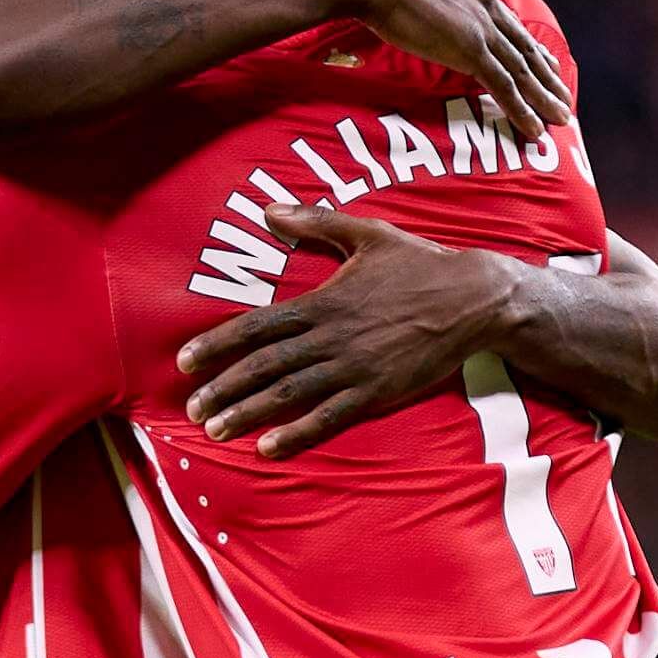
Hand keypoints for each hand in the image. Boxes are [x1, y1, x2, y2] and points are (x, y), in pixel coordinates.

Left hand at [177, 210, 525, 457]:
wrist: (472, 299)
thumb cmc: (419, 264)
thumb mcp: (366, 233)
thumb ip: (314, 222)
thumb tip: (268, 210)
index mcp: (322, 301)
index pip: (257, 326)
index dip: (218, 344)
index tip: (185, 361)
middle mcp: (331, 337)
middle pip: (265, 366)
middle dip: (224, 388)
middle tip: (193, 408)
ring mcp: (353, 367)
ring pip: (290, 394)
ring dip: (250, 413)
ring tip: (216, 430)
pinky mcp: (377, 391)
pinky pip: (329, 417)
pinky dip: (297, 433)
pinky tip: (268, 447)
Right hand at [340, 0, 572, 144]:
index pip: (511, 23)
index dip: (531, 46)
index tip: (547, 61)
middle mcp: (486, 8)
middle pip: (525, 49)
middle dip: (547, 76)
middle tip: (564, 96)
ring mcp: (481, 30)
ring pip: (522, 71)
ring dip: (544, 98)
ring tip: (562, 118)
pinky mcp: (470, 50)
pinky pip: (504, 86)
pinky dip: (522, 110)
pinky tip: (535, 128)